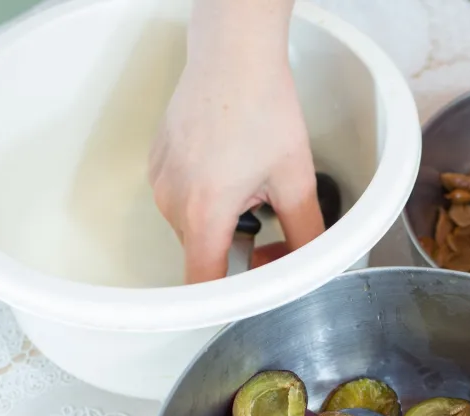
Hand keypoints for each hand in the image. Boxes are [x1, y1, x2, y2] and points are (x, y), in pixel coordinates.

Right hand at [148, 0, 321, 283]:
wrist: (232, 57)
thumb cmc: (260, 105)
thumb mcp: (295, 178)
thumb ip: (306, 233)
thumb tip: (312, 266)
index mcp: (205, 211)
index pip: (203, 285)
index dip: (227, 303)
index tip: (247, 303)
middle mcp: (173, 201)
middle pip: (204, 256)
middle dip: (241, 254)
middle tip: (277, 230)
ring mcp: (160, 182)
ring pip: (194, 228)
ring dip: (225, 223)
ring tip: (253, 185)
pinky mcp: (157, 166)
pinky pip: (182, 201)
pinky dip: (208, 199)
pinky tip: (232, 169)